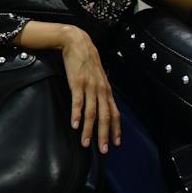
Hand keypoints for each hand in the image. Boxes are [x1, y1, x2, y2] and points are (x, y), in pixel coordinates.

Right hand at [60, 26, 120, 152]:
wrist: (77, 43)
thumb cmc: (87, 61)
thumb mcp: (97, 77)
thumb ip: (99, 92)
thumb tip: (101, 106)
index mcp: (106, 90)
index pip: (114, 113)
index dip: (115, 129)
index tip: (116, 142)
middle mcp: (101, 90)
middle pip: (105, 116)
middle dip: (104, 135)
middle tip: (103, 149)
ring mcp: (90, 87)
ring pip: (92, 113)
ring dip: (89, 130)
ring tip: (86, 143)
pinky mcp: (77, 83)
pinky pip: (78, 102)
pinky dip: (77, 114)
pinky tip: (75, 125)